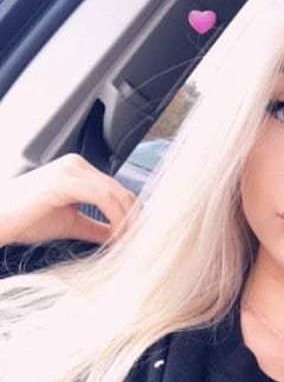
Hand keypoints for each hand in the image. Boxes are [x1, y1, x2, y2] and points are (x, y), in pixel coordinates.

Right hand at [0, 153, 137, 245]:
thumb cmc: (24, 220)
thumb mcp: (71, 224)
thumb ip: (97, 227)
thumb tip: (122, 236)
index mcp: (79, 170)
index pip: (115, 188)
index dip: (130, 211)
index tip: (135, 234)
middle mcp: (77, 164)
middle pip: (118, 188)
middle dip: (132, 214)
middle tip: (138, 238)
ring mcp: (71, 169)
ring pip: (113, 191)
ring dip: (126, 217)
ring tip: (128, 239)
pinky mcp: (64, 180)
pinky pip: (101, 196)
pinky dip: (114, 215)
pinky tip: (116, 233)